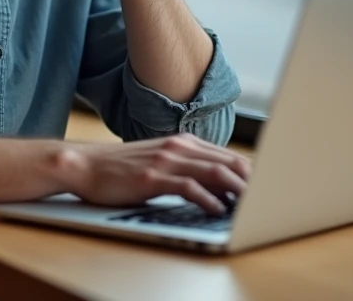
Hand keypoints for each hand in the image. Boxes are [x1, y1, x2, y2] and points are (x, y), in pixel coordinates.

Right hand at [58, 134, 250, 214]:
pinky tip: (218, 210)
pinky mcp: (152, 177)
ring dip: (237, 191)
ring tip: (251, 206)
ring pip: (214, 172)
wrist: (85, 165)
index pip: (227, 156)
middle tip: (267, 200)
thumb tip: (219, 187)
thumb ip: (187, 168)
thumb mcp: (158, 162)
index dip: (250, 174)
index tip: (266, 191)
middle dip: (251, 183)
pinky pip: (189, 187)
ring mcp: (165, 161)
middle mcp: (178, 147)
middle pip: (228, 162)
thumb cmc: (121, 168)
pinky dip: (208, 199)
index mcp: (182, 143)